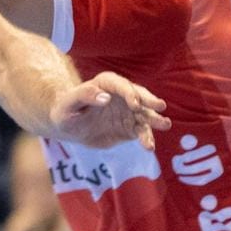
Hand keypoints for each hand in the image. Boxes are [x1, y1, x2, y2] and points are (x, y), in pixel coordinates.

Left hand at [49, 72, 169, 149]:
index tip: (134, 104)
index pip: (120, 85)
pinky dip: (147, 139)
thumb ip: (84, 96)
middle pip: (139, 95)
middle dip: (149, 100)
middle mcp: (121, 95)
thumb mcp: (69, 104)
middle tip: (160, 106)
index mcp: (105, 84)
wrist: (70, 127)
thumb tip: (105, 97)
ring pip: (145, 114)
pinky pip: (142, 132)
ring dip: (155, 119)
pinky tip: (149, 147)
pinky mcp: (131, 127)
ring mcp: (129, 111)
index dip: (129, 93)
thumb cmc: (66, 111)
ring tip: (164, 124)